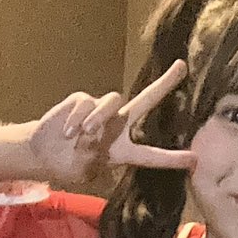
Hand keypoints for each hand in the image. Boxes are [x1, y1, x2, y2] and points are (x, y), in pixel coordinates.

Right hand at [26, 61, 195, 187]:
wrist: (44, 153)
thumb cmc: (68, 165)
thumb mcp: (85, 171)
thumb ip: (94, 158)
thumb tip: (95, 141)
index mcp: (123, 150)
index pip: (151, 155)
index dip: (171, 158)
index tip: (194, 159)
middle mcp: (118, 126)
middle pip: (145, 100)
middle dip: (164, 84)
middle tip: (182, 67)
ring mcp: (101, 110)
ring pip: (112, 101)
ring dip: (99, 118)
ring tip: (84, 134)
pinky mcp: (83, 99)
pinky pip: (86, 103)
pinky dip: (77, 118)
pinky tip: (68, 132)